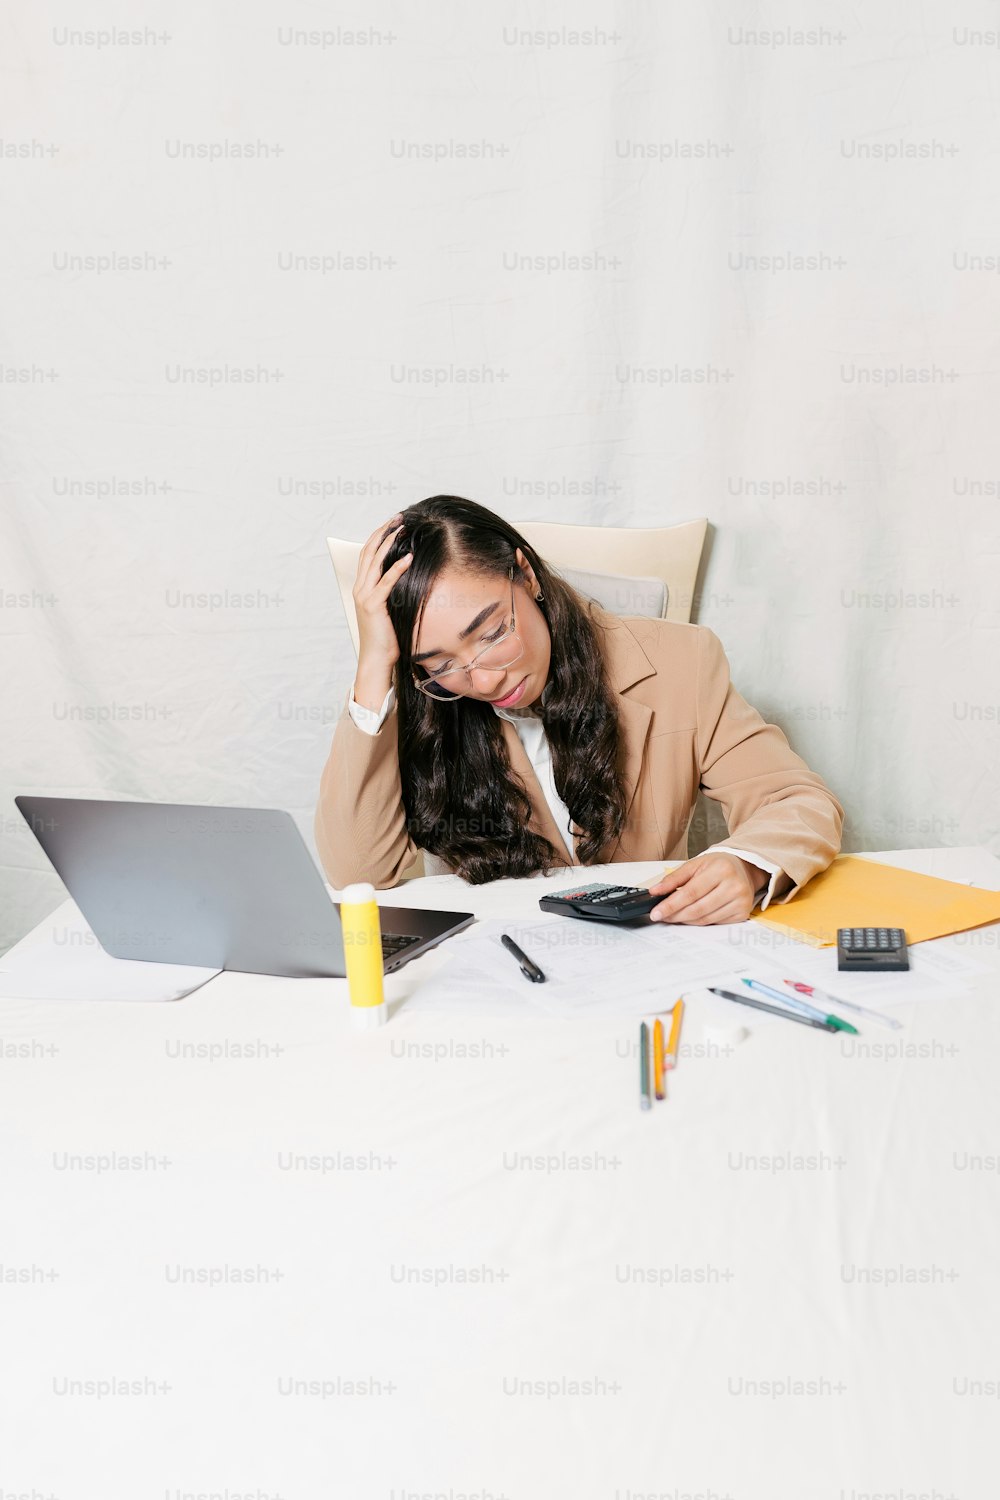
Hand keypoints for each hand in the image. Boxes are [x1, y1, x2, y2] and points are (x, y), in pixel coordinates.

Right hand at [353, 513, 413, 675]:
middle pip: (369, 552)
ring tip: (402, 529)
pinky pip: (386, 582)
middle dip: (383, 532)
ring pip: (375, 562)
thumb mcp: (388, 609)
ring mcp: (365, 596)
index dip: (378, 536)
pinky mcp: (373, 605)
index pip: (367, 554)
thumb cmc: (385, 636)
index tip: (392, 523)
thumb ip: (392, 592)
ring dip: (389, 542)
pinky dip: (397, 568)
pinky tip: (408, 557)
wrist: (376, 658)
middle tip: (398, 517)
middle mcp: (360, 588)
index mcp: (361, 587)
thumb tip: (408, 576)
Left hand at [646, 853, 765, 925]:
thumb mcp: (694, 864)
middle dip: (675, 915)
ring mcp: (740, 901)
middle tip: (661, 916)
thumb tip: (655, 891)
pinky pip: (714, 922)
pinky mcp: (742, 913)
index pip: (690, 893)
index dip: (671, 905)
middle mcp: (734, 886)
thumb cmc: (718, 865)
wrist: (743, 868)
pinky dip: (699, 921)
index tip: (656, 912)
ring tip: (673, 916)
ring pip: (704, 919)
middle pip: (697, 909)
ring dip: (685, 920)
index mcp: (721, 870)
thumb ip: (673, 878)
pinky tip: (691, 916)